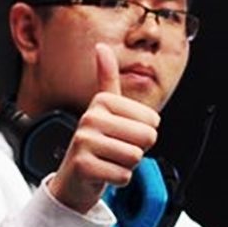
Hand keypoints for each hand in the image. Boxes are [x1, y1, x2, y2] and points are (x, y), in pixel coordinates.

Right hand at [47, 43, 159, 213]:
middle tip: (117, 149)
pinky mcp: (83, 165)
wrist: (74, 176)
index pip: (152, 121)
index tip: (122, 134)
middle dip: (138, 149)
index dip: (143, 132)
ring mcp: (84, 141)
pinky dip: (118, 179)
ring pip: (135, 157)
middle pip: (146, 138)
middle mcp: (91, 117)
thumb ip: (107, 79)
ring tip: (109, 159)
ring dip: (127, 164)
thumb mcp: (105, 109)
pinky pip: (123, 175)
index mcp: (102, 101)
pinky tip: (103, 172)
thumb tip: (101, 47)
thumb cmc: (97, 141)